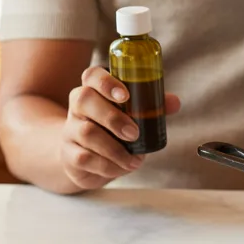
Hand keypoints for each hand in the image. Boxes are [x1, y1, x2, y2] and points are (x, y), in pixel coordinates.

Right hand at [61, 66, 181, 190]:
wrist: (83, 158)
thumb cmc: (112, 129)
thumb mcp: (130, 115)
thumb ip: (151, 106)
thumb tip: (174, 103)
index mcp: (93, 90)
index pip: (91, 75)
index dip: (106, 82)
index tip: (125, 95)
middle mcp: (77, 106)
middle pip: (84, 100)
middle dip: (113, 117)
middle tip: (134, 133)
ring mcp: (69, 130)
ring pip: (86, 132)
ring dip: (114, 148)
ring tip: (134, 159)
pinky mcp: (69, 154)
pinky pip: (84, 157)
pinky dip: (107, 165)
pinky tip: (121, 168)